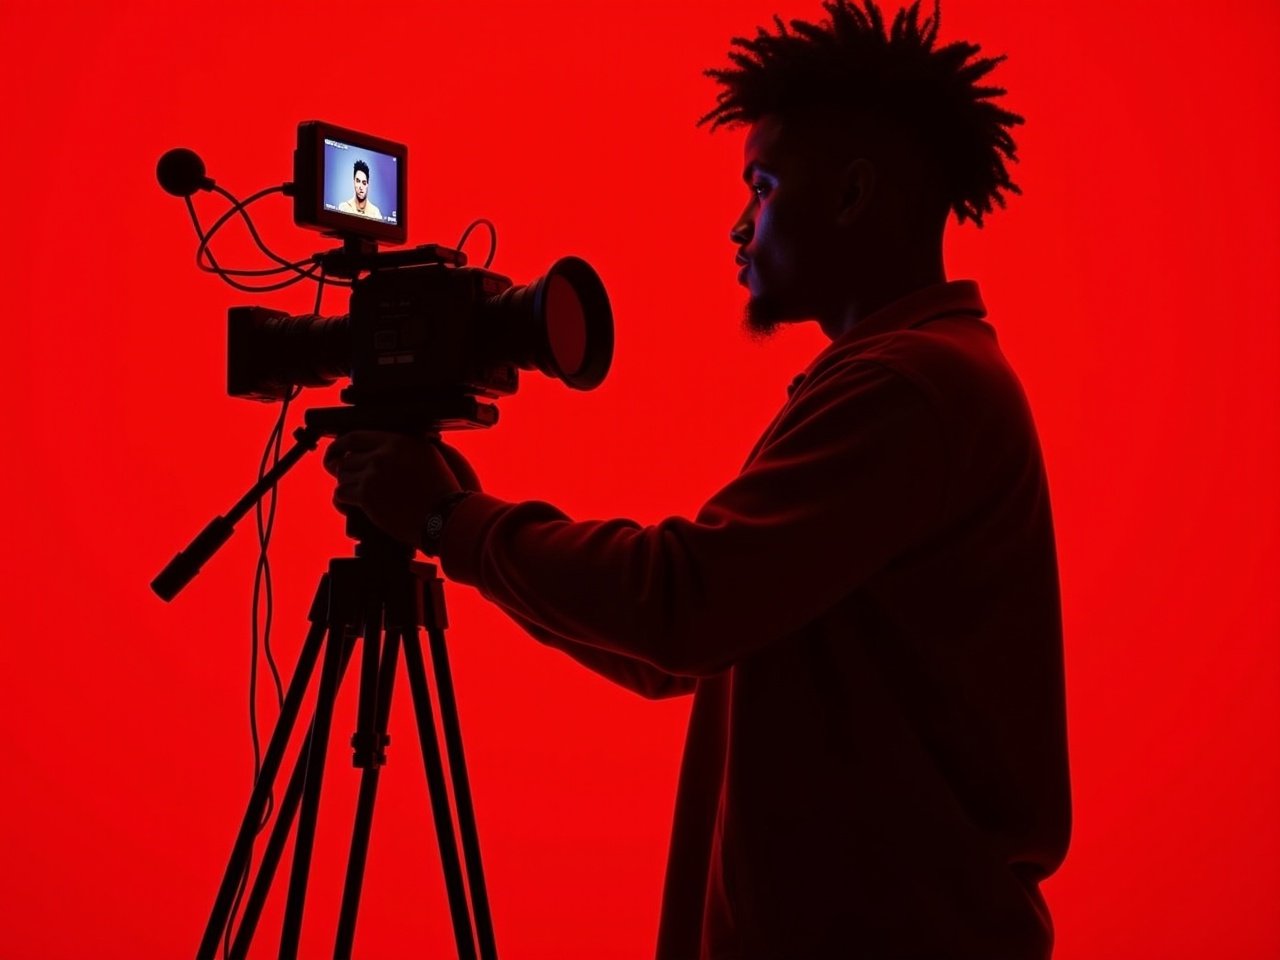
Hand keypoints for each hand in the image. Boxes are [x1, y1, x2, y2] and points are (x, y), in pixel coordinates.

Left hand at [323, 431, 474, 546]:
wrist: (444, 515)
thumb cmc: (441, 490)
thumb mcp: (428, 455)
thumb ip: (406, 445)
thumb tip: (388, 445)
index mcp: (397, 441)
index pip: (355, 436)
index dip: (339, 446)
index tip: (335, 453)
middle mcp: (383, 454)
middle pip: (346, 458)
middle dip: (343, 471)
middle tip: (344, 478)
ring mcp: (373, 474)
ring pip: (343, 477)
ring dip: (346, 486)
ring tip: (354, 494)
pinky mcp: (367, 496)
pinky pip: (341, 494)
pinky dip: (342, 501)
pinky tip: (348, 505)